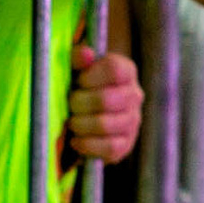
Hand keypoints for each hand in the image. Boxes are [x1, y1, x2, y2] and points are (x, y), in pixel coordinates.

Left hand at [66, 45, 141, 163]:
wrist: (82, 113)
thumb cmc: (77, 83)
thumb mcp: (74, 66)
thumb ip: (77, 57)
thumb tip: (86, 54)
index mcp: (126, 70)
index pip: (114, 70)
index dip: (90, 77)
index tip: (77, 82)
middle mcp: (134, 95)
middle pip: (107, 100)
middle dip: (79, 103)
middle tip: (69, 104)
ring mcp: (133, 121)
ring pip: (106, 125)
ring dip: (80, 124)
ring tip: (71, 122)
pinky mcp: (127, 144)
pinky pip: (110, 148)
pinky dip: (87, 145)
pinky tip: (76, 140)